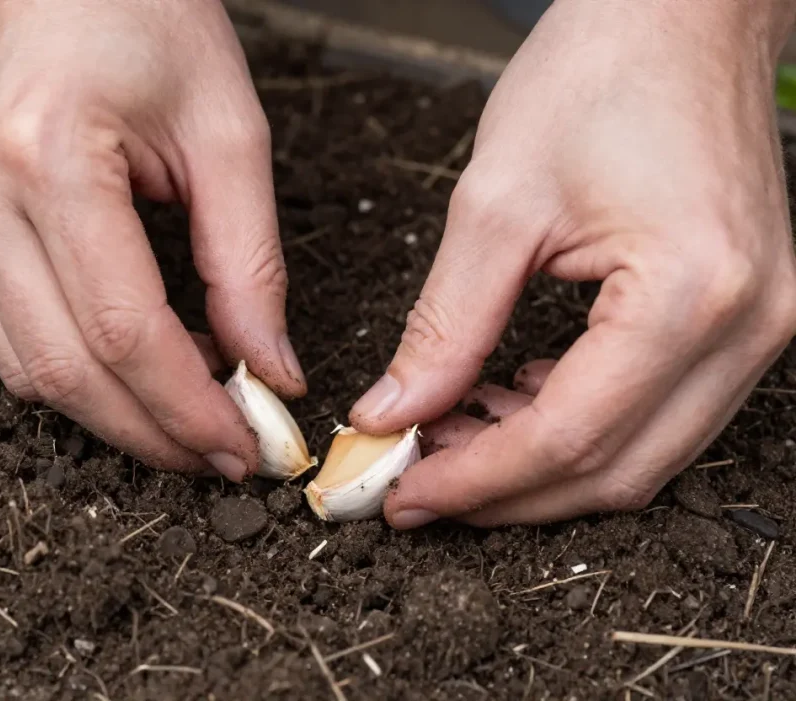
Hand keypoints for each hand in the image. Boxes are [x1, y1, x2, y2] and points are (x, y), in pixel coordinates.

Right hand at [0, 0, 305, 479]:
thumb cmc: (147, 22)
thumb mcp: (228, 133)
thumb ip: (249, 264)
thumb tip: (270, 371)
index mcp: (47, 157)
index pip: (121, 331)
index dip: (188, 408)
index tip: (244, 446)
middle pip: (65, 371)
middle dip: (153, 432)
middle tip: (221, 451)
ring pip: (25, 373)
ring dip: (114, 410)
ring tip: (186, 404)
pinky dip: (70, 371)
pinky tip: (128, 361)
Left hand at [351, 0, 795, 526]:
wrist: (683, 16)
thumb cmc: (600, 75)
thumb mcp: (496, 203)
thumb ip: (446, 324)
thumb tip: (395, 411)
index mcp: (689, 293)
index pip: (568, 437)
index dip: (474, 482)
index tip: (400, 493)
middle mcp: (746, 328)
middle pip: (613, 470)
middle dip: (503, 494)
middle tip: (415, 485)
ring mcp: (760, 328)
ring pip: (641, 457)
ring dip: (540, 467)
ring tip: (451, 441)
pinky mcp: (744, 318)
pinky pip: (661, 412)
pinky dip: (580, 427)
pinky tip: (513, 400)